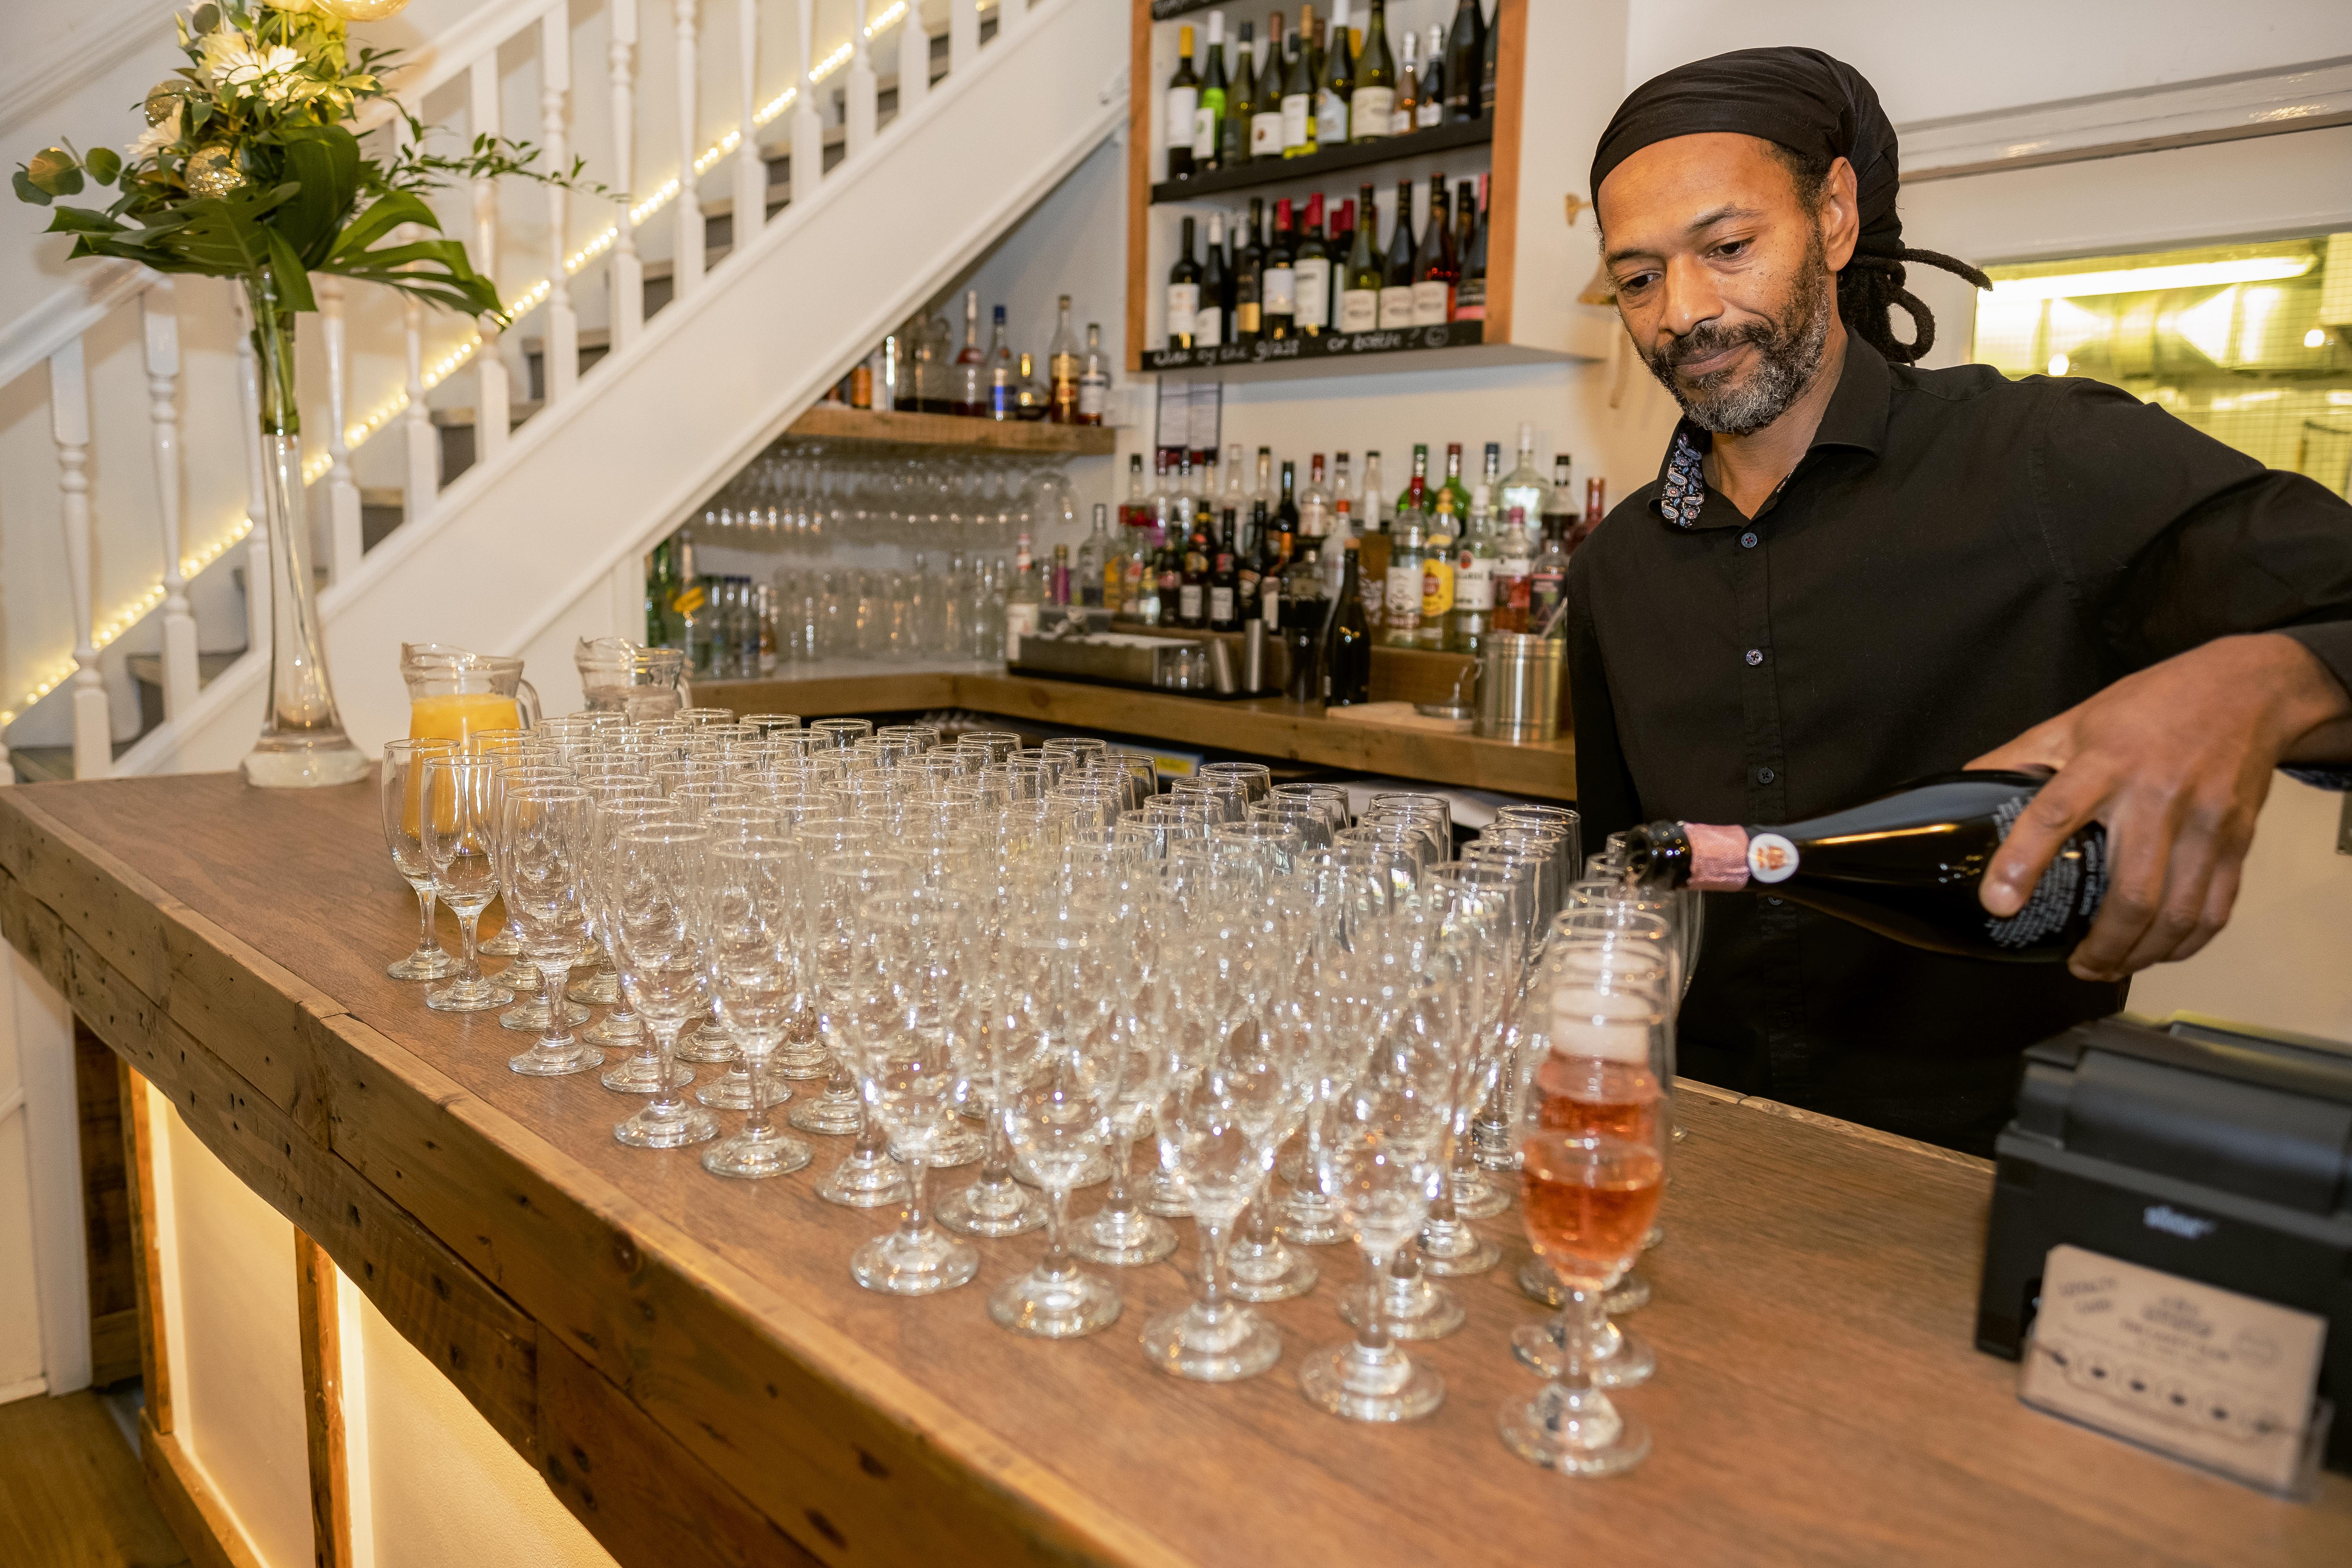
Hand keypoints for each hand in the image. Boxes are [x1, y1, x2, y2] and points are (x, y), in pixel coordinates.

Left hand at [1968, 634, 2351, 981]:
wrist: (2245, 691)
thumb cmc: (2153, 705)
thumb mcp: (2074, 720)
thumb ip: (2019, 756)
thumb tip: (1964, 789)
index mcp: (2106, 762)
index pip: (2054, 815)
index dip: (2021, 863)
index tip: (1999, 903)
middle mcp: (2157, 796)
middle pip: (2132, 891)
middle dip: (2102, 944)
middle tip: (2077, 965)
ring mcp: (2204, 822)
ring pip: (2178, 911)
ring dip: (2142, 954)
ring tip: (2110, 968)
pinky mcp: (2237, 839)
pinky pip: (2216, 908)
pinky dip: (2187, 942)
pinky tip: (2159, 952)